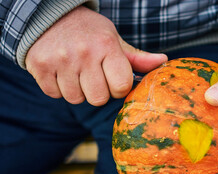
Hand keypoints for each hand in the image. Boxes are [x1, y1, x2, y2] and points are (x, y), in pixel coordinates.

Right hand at [26, 6, 166, 105]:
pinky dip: (59, 88)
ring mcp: (60, 60)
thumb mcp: (114, 40)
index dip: (118, 87)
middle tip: (93, 75)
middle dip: (98, 91)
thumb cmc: (90, 32)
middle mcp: (84, 53)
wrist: (50, 16)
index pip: (121, 87)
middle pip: (98, 98)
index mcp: (107, 46)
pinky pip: (55, 95)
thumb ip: (136, 57)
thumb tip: (163, 61)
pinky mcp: (39, 66)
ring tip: (76, 72)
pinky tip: (61, 72)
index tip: (112, 77)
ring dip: (78, 90)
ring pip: (76, 99)